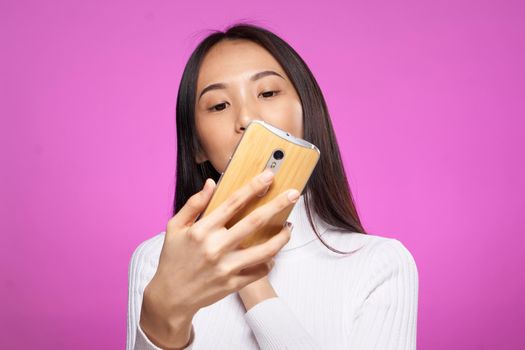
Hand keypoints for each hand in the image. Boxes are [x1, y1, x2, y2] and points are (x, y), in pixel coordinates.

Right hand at [140, 169, 296, 348]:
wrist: (171, 297)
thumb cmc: (173, 258)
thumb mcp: (175, 227)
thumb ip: (193, 204)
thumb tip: (211, 184)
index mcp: (202, 230)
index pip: (233, 202)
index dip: (253, 187)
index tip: (269, 176)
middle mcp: (216, 247)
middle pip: (255, 222)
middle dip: (277, 205)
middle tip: (293, 194)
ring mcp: (226, 268)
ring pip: (265, 250)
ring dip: (282, 237)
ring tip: (289, 228)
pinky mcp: (233, 284)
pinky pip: (260, 271)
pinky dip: (270, 261)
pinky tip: (272, 252)